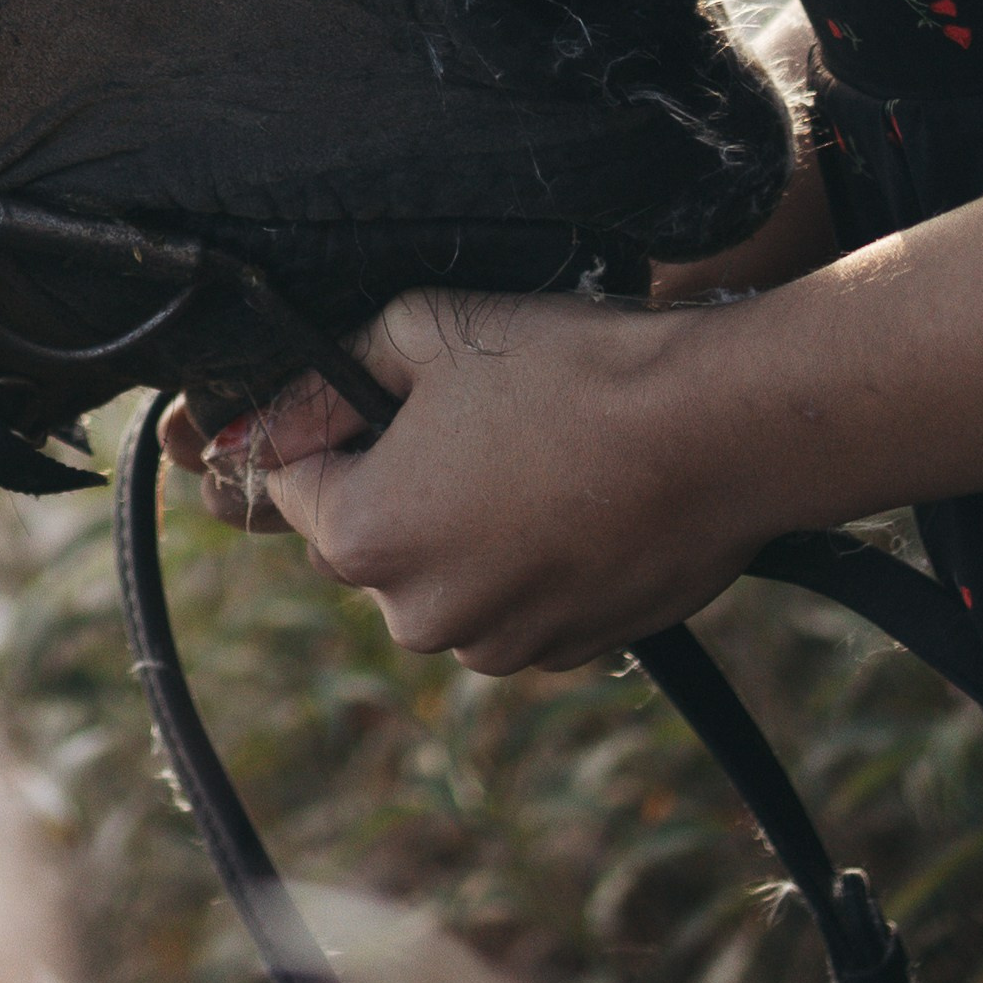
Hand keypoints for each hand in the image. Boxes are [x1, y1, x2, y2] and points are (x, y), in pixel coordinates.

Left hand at [199, 294, 767, 673]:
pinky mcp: (566, 653)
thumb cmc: (565, 369)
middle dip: (391, 485)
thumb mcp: (423, 329)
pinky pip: (510, 604)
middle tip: (464, 416)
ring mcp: (498, 645)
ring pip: (441, 579)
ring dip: (461, 531)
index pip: (291, 487)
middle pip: (363, 542)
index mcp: (365, 538)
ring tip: (529, 452)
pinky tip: (571, 496)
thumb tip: (272, 417)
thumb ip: (328, 376)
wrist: (710, 430)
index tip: (382, 397)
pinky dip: (524, 561)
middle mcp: (419, 615)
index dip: (328, 431)